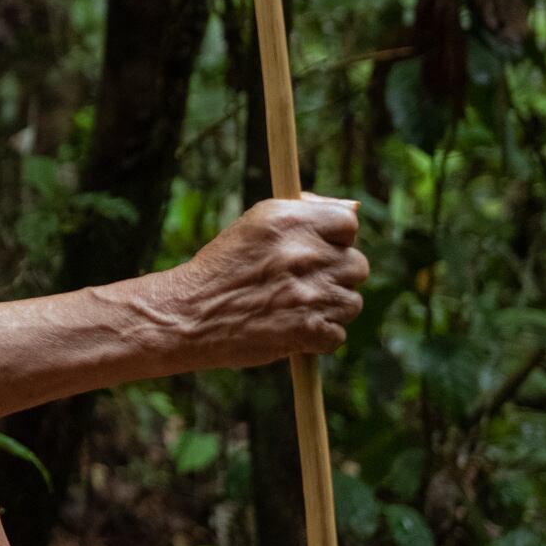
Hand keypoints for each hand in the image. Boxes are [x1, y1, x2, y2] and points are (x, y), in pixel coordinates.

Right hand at [174, 192, 367, 366]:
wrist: (188, 315)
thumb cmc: (222, 268)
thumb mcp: (257, 224)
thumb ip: (307, 211)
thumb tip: (356, 207)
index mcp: (289, 221)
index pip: (348, 223)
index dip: (338, 239)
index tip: (320, 250)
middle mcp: (304, 253)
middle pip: (357, 264)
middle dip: (336, 276)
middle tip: (301, 284)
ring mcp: (310, 293)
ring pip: (350, 302)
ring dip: (328, 309)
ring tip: (292, 308)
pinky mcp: (310, 330)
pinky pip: (337, 335)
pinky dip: (317, 338)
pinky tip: (290, 330)